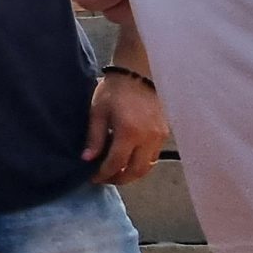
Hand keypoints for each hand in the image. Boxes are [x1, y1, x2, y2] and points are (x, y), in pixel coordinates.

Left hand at [85, 70, 167, 185]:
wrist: (137, 74)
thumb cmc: (114, 91)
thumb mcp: (98, 112)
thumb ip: (94, 138)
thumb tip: (87, 159)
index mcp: (129, 132)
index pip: (117, 163)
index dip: (104, 174)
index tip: (93, 177)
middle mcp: (148, 138)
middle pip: (135, 171)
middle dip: (119, 179)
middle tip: (105, 178)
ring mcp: (159, 137)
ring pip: (147, 167)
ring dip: (131, 173)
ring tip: (116, 172)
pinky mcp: (164, 133)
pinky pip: (153, 157)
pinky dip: (141, 163)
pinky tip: (129, 159)